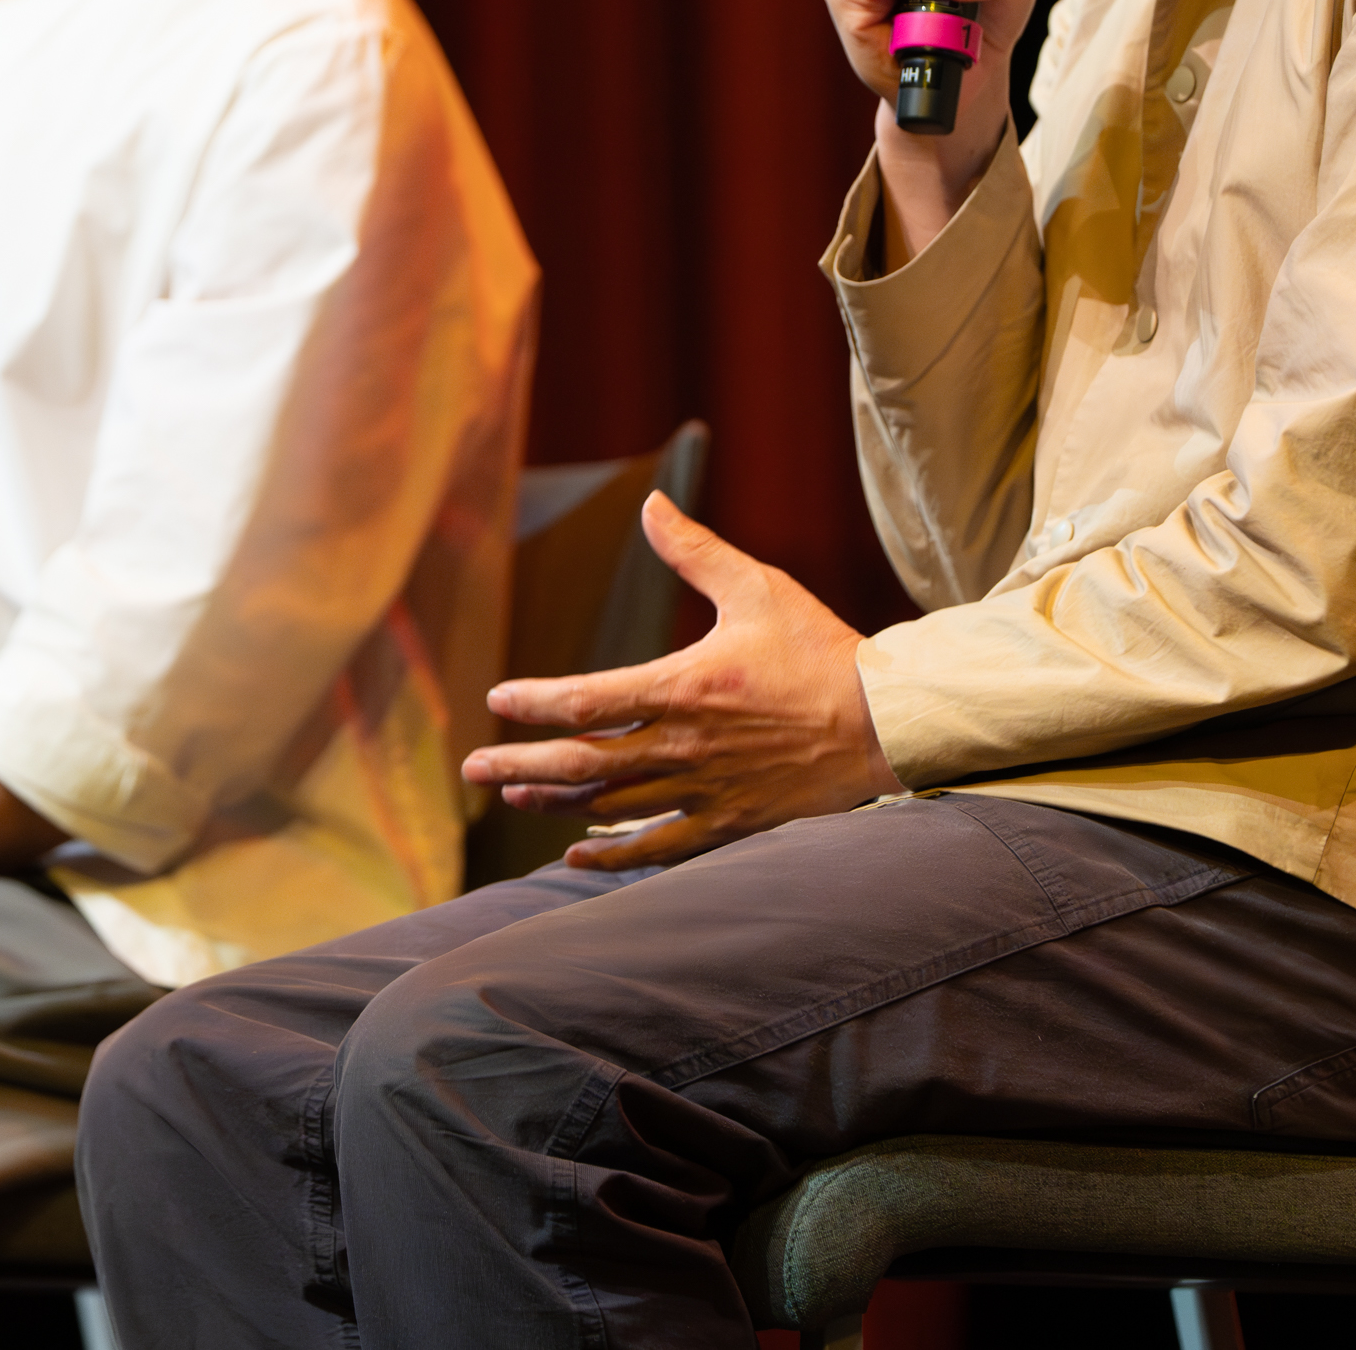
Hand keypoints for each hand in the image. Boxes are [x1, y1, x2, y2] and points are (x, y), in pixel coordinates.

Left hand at [460, 495, 900, 869]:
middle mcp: (684, 745)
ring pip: (610, 806)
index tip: (497, 700)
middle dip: (520, 765)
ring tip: (515, 795)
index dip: (535, 701)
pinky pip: (656, 847)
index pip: (587, 698)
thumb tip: (652, 503)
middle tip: (471, 772)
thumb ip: (695, 552)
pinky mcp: (728, 823)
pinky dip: (611, 854)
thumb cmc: (821, 650)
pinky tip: (575, 853)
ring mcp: (704, 790)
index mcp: (683, 686)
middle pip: (582, 762)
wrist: (884, 724)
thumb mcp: (757, 588)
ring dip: (555, 802)